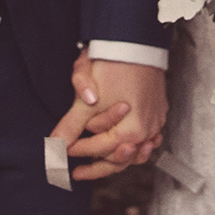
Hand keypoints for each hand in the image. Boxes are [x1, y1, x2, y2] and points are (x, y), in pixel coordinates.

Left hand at [51, 56, 167, 181]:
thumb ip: (71, 125)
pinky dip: (139, 146)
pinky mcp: (159, 111)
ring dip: (118, 160)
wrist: (135, 42)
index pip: (99, 150)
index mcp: (130, 131)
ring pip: (137, 152)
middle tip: (79, 172)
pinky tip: (129, 148)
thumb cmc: (113, 68)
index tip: (64, 150)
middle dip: (97, 167)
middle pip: (120, 159)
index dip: (78, 151)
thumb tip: (54, 146)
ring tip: (101, 164)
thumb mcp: (86, 99)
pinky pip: (150, 138)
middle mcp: (147, 131)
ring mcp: (156, 121)